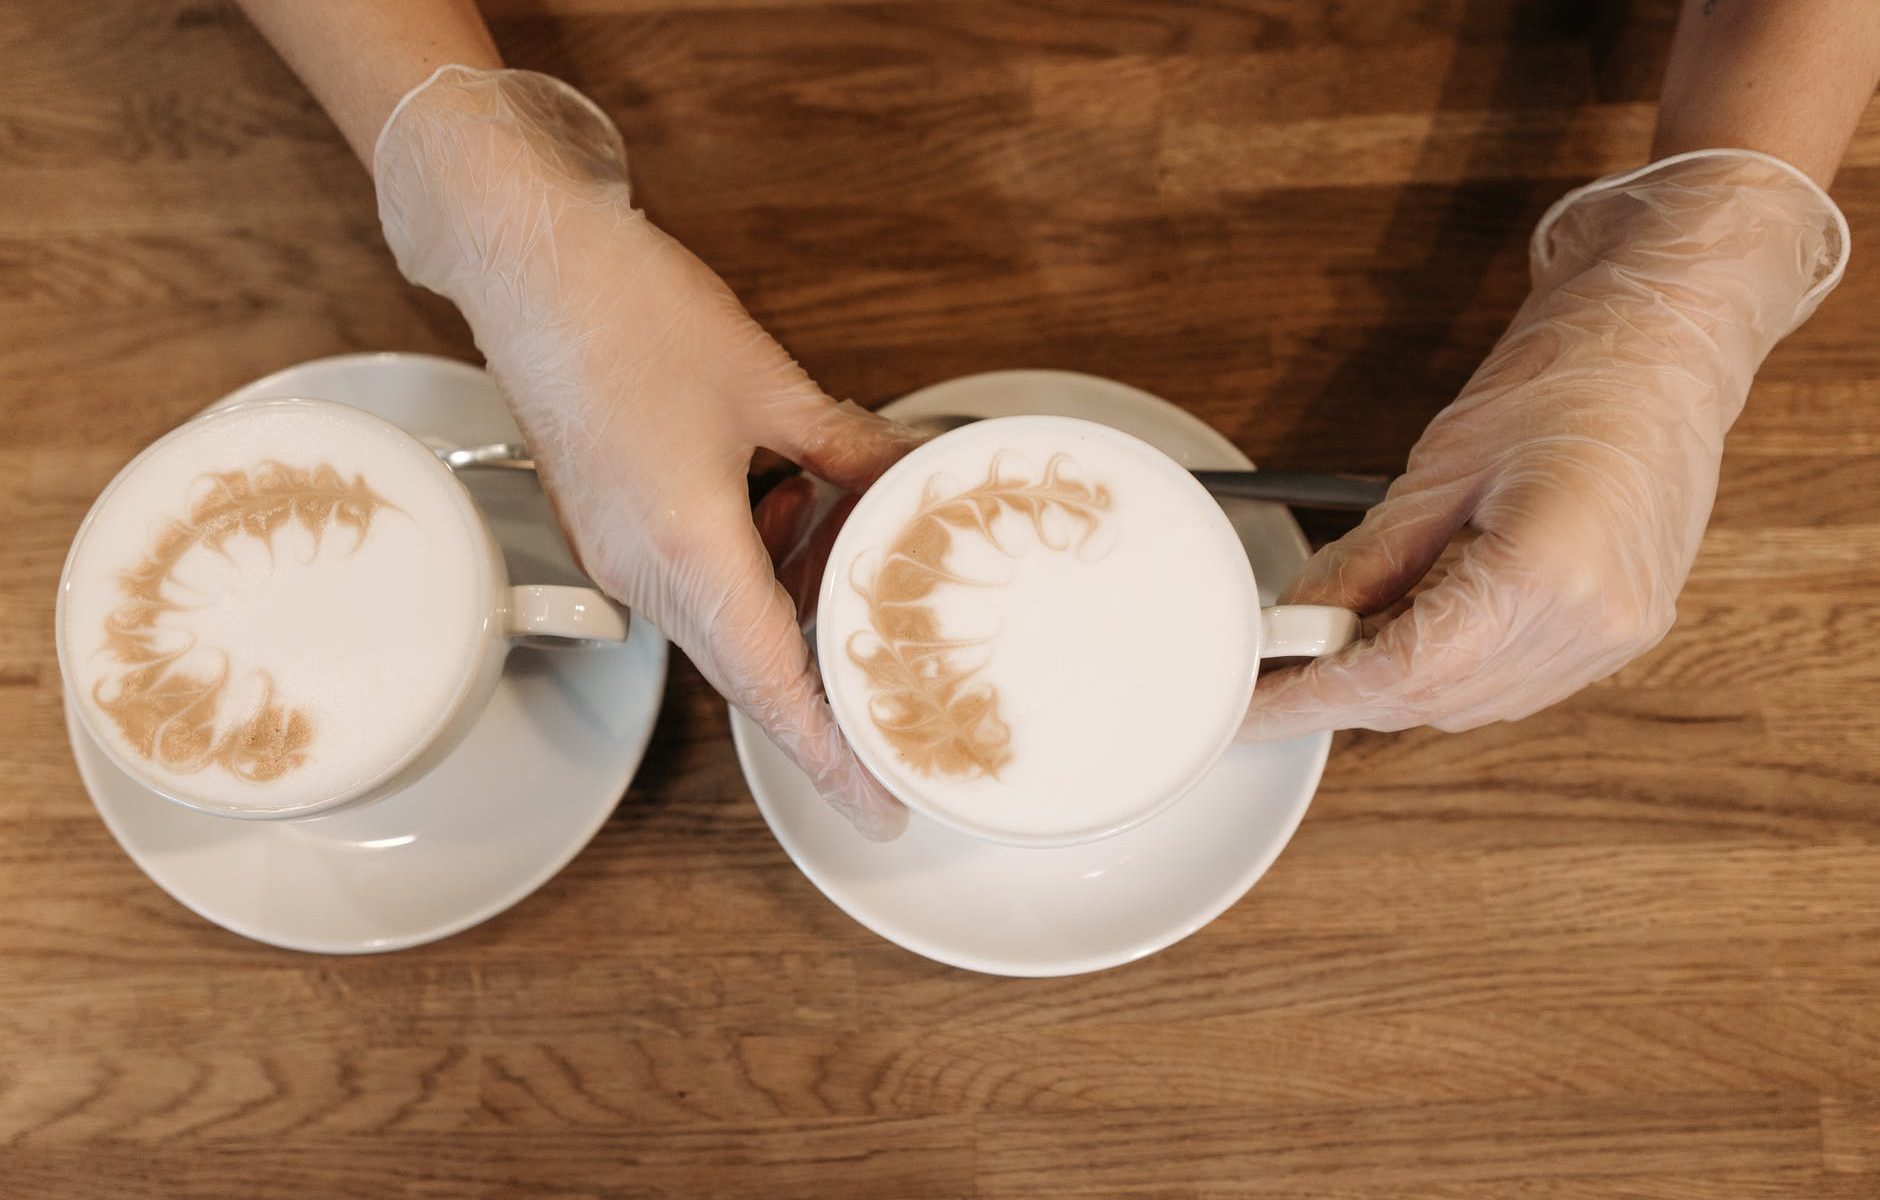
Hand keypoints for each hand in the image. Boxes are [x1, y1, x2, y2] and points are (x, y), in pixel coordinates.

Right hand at [374, 66, 920, 837]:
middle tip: (895, 721)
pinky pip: (691, 584)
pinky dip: (749, 573)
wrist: (525, 263)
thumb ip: (847, 451)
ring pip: (722, 625)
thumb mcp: (769, 385)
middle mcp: (643, 571)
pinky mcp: (606, 528)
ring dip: (788, 615)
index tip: (878, 808)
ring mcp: (615, 554)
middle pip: (748, 672)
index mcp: (687, 550)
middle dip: (822, 704)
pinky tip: (788, 512)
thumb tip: (909, 482)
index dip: (830, 759)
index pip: (772, 686)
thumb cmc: (632, 313)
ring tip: (848, 564)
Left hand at [1242, 151, 1845, 739]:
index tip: (1252, 703)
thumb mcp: (1441, 466)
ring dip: (1394, 687)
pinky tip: (1406, 637)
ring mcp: (1618, 634)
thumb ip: (1364, 561)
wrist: (1669, 338)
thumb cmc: (1569, 373)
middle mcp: (1592, 623)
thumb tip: (1296, 623)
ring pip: (1471, 706)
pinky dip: (1449, 674)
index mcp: (1546, 576)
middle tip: (1276, 669)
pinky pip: (1515, 686)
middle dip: (1343, 693)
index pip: (1398, 673)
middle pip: (1433, 702)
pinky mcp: (1626, 630)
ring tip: (1332, 645)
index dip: (1312, 695)